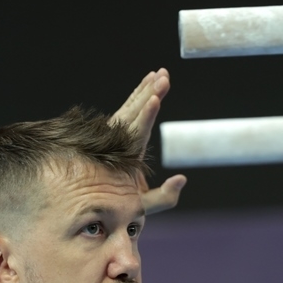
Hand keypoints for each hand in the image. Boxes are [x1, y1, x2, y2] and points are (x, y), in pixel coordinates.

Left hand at [111, 69, 186, 214]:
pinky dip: (138, 95)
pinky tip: (148, 81)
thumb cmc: (124, 209)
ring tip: (160, 74)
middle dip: (149, 95)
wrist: (100, 206)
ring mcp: (115, 138)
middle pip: (135, 115)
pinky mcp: (115, 134)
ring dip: (146, 90)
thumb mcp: (144, 208)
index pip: (137, 135)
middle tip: (163, 77)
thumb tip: (182, 179)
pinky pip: (128, 110)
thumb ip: (164, 198)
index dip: (146, 118)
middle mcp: (118, 146)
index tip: (154, 101)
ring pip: (131, 109)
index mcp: (126, 161)